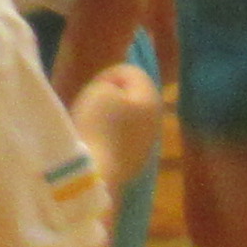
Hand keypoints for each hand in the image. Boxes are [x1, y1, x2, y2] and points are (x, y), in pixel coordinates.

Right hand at [72, 61, 164, 193]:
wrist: (95, 174)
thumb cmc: (98, 126)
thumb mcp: (100, 90)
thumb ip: (111, 82)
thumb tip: (114, 94)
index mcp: (152, 99)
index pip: (130, 72)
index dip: (107, 75)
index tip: (93, 90)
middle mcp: (156, 120)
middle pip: (131, 96)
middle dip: (110, 97)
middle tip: (90, 105)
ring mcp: (147, 144)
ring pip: (127, 118)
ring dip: (109, 117)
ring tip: (90, 125)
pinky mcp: (135, 162)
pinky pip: (122, 139)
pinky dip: (109, 137)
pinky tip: (95, 144)